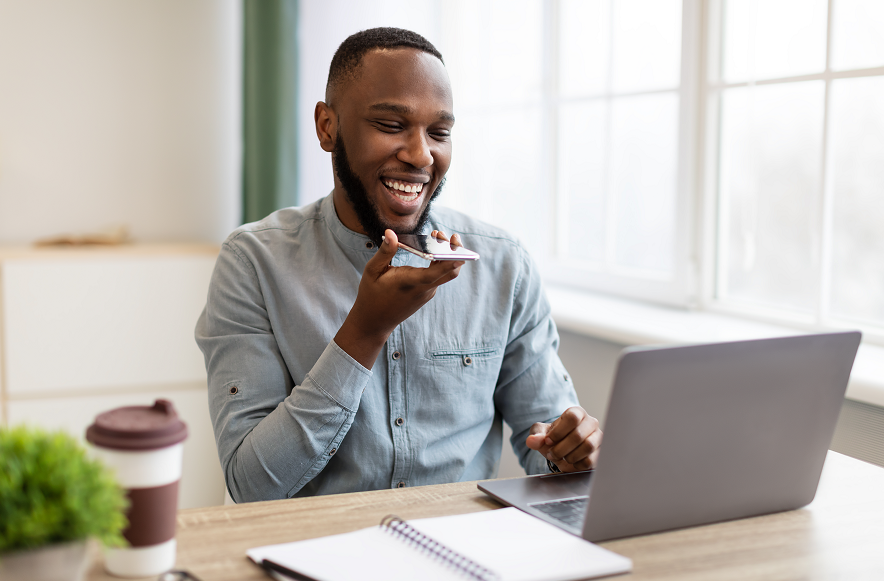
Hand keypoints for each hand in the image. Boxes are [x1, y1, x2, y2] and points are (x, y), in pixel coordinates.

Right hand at [334, 229, 463, 368]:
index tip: (458, 250)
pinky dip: (440, 262)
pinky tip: (431, 250)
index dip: (449, 262)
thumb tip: (390, 233)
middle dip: (454, 252)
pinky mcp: (426, 294)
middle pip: (450, 272)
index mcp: (409, 283)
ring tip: (436, 237)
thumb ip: (384, 252)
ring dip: (446, 255)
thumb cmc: (371, 295)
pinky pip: (438, 277)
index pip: (435, 273)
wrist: (375, 322)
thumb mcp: (372, 271)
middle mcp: (423, 289)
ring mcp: (427, 293)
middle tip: (443, 234)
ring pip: (445, 274)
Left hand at [525, 406, 601, 471]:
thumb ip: (536, 435)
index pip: (572, 417)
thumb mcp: (541, 434)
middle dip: (561, 448)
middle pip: (578, 434)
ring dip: (569, 456)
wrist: (563, 451)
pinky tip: (572, 462)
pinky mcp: (601, 453)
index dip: (558, 432)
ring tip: (562, 458)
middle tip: (551, 454)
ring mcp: (598, 438)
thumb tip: (532, 440)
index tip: (548, 441)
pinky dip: (577, 464)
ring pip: (587, 446)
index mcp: (577, 413)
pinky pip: (591, 460)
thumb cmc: (554, 438)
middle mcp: (591, 423)